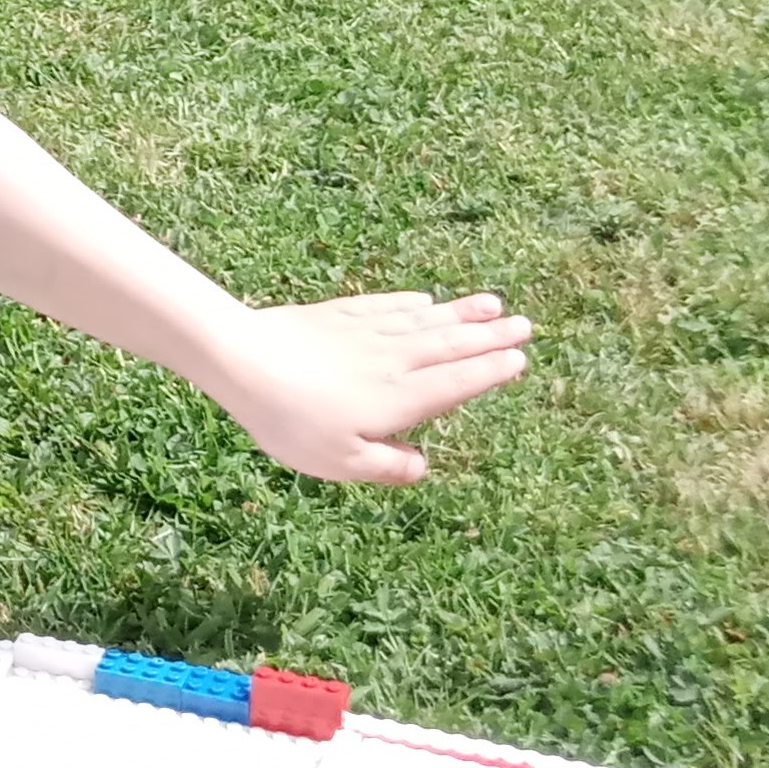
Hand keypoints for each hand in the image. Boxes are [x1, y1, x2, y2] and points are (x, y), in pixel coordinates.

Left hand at [203, 291, 531, 484]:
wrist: (243, 360)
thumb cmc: (291, 421)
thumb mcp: (341, 463)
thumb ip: (387, 466)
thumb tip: (422, 466)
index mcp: (399, 399)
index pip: (456, 382)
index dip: (490, 371)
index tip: (519, 359)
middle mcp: (392, 361)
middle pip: (450, 345)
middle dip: (491, 336)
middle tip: (525, 324)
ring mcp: (365, 333)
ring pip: (424, 321)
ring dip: (461, 313)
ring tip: (492, 304)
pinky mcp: (337, 315)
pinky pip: (386, 307)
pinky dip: (411, 304)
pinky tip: (426, 301)